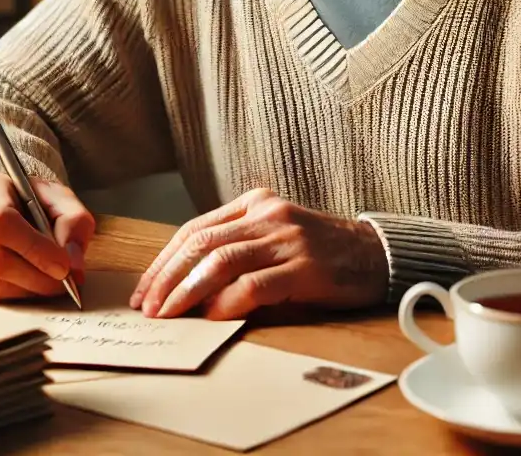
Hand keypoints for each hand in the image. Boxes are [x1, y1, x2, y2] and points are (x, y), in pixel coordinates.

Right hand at [0, 169, 94, 301]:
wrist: (7, 206)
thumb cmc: (33, 202)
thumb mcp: (60, 199)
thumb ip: (74, 222)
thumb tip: (72, 261)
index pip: (0, 221)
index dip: (33, 248)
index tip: (63, 266)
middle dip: (35, 276)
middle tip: (64, 281)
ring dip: (26, 289)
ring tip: (47, 280)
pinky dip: (12, 298)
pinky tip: (26, 284)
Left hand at [129, 188, 388, 319]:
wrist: (376, 253)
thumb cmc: (319, 253)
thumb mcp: (273, 239)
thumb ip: (237, 251)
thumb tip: (186, 289)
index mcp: (254, 203)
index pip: (195, 229)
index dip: (164, 261)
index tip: (144, 291)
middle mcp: (266, 213)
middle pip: (201, 242)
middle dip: (167, 277)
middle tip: (147, 308)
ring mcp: (285, 237)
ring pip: (221, 259)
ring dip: (187, 290)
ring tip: (168, 315)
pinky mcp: (304, 266)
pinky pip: (256, 283)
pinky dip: (228, 301)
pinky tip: (212, 317)